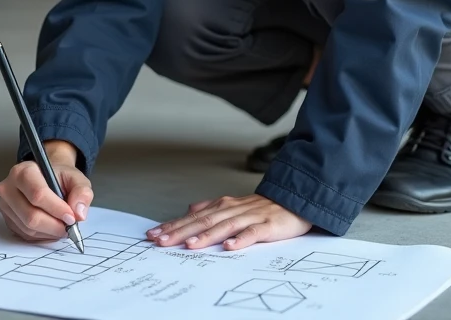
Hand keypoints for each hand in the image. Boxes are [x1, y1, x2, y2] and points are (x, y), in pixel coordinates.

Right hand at [0, 140, 92, 241]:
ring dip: (50, 232)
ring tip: (62, 226)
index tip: (72, 217)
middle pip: (31, 216)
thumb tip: (79, 213)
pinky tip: (52, 227)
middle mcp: (8, 188)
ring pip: (29, 229)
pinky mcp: (7, 220)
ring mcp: (5, 206)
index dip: (57, 209)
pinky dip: (43, 235)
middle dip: (55, 225)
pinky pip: (26, 235)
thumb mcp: (76, 178)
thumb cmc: (59, 178)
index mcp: (23, 171)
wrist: (46, 177)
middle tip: (70, 226)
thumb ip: (82, 192)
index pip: (38, 194)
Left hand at [145, 195, 311, 250]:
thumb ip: (211, 208)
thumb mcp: (234, 206)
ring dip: (205, 236)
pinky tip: (229, 247)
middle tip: (160, 240)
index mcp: (224, 206)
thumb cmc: (263, 208)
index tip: (154, 234)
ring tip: (189, 245)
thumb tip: (189, 209)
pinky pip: (252, 233)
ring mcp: (250, 217)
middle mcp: (233, 209)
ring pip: (224, 226)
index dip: (173, 225)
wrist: (296, 202)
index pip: (193, 216)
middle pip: (203, 221)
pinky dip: (240, 239)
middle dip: (180, 231)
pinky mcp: (267, 226)